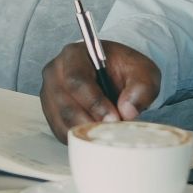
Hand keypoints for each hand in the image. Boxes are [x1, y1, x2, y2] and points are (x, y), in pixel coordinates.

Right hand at [40, 40, 159, 140]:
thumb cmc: (125, 70)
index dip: (95, 102)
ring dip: (86, 132)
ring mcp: (49, 94)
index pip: (77, 80)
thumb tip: (127, 111)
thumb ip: (141, 88)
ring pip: (62, 121)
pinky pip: (61, 132)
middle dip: (91, 122)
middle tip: (113, 131)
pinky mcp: (51, 112)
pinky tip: (97, 135)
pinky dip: (80, 138)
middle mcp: (55, 72)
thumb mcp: (143, 72)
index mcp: (74, 54)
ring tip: (108, 133)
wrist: (113, 74)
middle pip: (66, 105)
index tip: (114, 118)